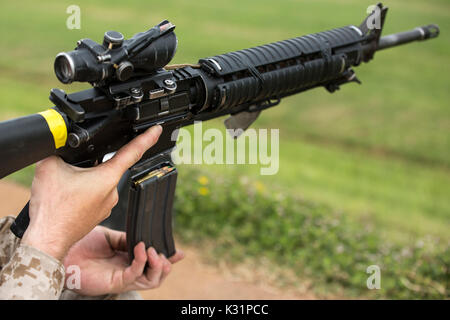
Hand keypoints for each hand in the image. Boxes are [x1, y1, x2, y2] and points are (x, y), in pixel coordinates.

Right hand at [22, 125, 162, 260]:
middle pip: (107, 167)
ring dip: (84, 179)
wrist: (47, 239)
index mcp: (108, 177)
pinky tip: (67, 196)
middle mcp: (112, 192)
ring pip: (97, 182)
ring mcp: (106, 206)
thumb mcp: (49, 166)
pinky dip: (81, 192)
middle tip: (70, 170)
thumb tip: (59, 143)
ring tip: (64, 187)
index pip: (132, 152)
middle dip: (91, 163)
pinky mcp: (98, 215)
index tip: (157, 130)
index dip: (146, 138)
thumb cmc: (52, 209)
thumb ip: (58, 149)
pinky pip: (93, 196)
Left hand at [63, 226, 183, 295]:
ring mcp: (123, 278)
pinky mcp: (115, 282)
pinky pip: (134, 274)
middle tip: (166, 253)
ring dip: (157, 266)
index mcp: (129, 260)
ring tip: (153, 251)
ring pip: (150, 281)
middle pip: (156, 276)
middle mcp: (128, 270)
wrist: (64, 250)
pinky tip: (140, 247)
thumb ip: (127, 239)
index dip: (168, 258)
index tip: (180, 252)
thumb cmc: (83, 244)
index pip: (153, 262)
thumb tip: (143, 238)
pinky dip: (140, 261)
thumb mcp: (111, 237)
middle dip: (166, 265)